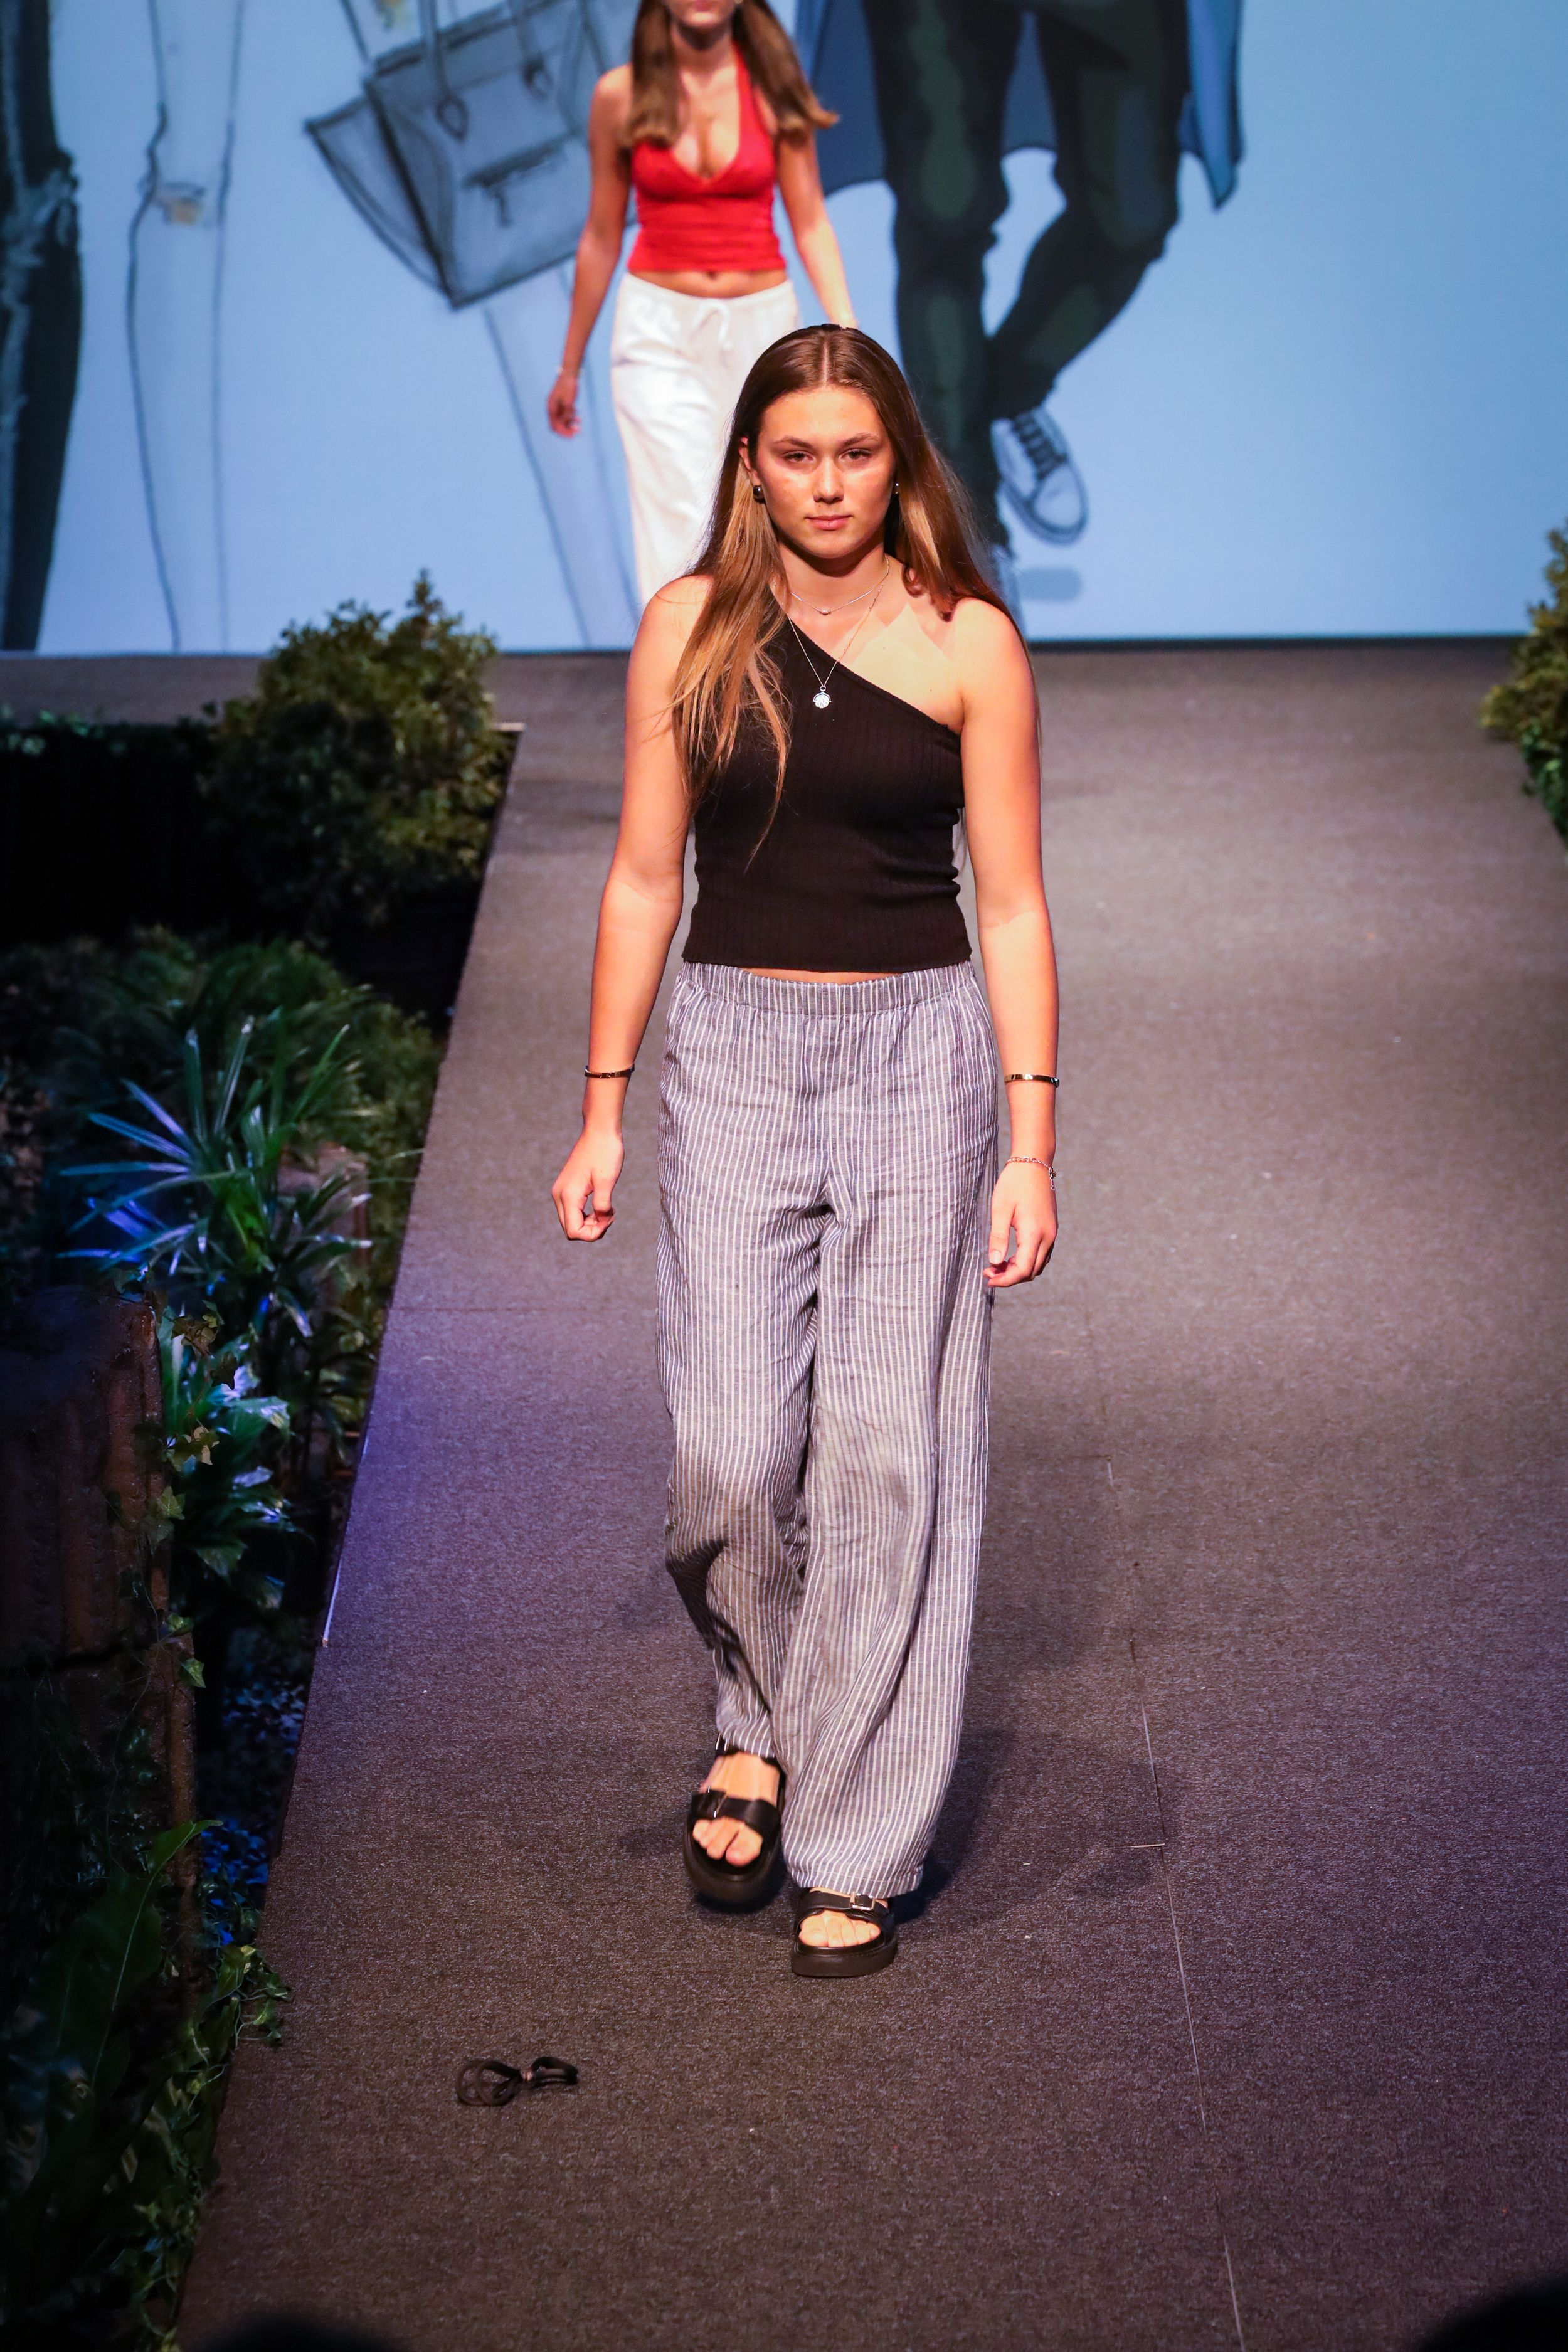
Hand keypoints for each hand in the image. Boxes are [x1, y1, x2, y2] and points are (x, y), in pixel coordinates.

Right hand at [546, 369, 580, 436]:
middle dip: (567, 428)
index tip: (572, 435)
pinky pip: (564, 413)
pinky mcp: (560, 401)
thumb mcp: (569, 402)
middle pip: (557, 424)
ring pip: (561, 419)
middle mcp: (551, 407)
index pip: (554, 426)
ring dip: (570, 423)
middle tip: (578, 431)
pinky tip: (578, 416)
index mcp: (551, 408)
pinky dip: (570, 416)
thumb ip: (566, 415)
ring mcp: (556, 404)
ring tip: (579, 423)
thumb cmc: (569, 386)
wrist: (569, 372)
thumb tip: (565, 425)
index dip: (563, 432)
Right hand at [551, 1126, 623, 1239]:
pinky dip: (588, 1214)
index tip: (610, 1218)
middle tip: (610, 1215)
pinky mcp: (567, 1188)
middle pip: (570, 1229)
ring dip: (590, 1222)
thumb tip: (600, 1220)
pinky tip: (603, 1204)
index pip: (573, 1232)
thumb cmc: (605, 1152)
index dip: (593, 1233)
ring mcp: (561, 1191)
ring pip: (572, 1221)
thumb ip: (602, 1205)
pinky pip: (574, 1211)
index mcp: (568, 1195)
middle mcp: (559, 1195)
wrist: (600, 1130)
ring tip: (608, 1210)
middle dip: (591, 1229)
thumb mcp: (607, 1180)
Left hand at [984, 1161, 1055, 1287]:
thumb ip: (998, 1237)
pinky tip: (1012, 1254)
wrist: (1033, 1163)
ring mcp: (1052, 1233)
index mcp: (1034, 1233)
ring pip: (1038, 1265)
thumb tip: (994, 1263)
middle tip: (989, 1271)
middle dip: (1010, 1277)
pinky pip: (1042, 1254)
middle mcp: (1048, 1237)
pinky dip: (1027, 1261)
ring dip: (1019, 1270)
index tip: (988, 1277)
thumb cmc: (1014, 1183)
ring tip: (998, 1263)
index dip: (1005, 1279)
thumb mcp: (1000, 1209)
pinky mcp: (1051, 1229)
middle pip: (1032, 1272)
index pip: (1023, 1270)